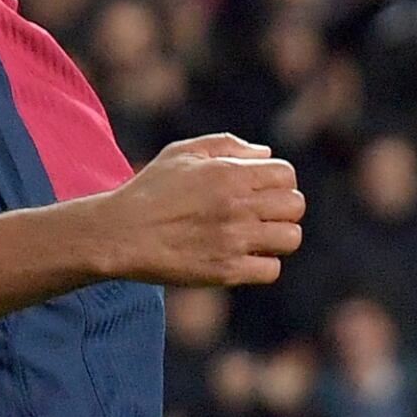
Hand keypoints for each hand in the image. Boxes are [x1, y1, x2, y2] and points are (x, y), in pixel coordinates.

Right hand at [91, 136, 305, 287]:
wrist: (120, 234)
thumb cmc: (150, 190)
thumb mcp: (182, 153)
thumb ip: (227, 145)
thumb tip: (265, 154)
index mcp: (230, 174)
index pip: (286, 174)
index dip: (278, 181)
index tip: (261, 190)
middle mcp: (238, 206)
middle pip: (295, 206)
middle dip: (282, 208)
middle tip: (260, 214)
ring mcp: (234, 240)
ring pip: (290, 238)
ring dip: (278, 237)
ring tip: (256, 237)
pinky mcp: (227, 271)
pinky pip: (272, 270)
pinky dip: (263, 264)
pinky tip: (244, 257)